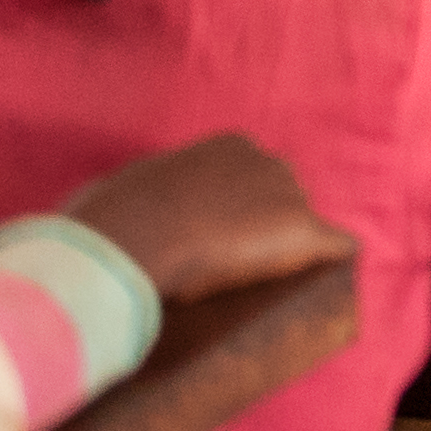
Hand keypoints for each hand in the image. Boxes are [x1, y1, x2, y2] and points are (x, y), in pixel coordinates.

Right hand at [62, 135, 353, 303]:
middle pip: (282, 195)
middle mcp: (268, 162)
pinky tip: (324, 282)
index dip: (231, 212)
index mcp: (228, 147)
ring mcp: (290, 196)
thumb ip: (127, 193)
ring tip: (265, 284)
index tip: (211, 239)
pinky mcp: (305, 233)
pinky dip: (330, 264)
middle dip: (263, 226)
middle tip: (233, 267)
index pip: (246, 176)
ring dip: (289, 250)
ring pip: (302, 223)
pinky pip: (336, 247)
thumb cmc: (109, 218)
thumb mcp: (115, 191)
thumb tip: (95, 212)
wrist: (129, 241)